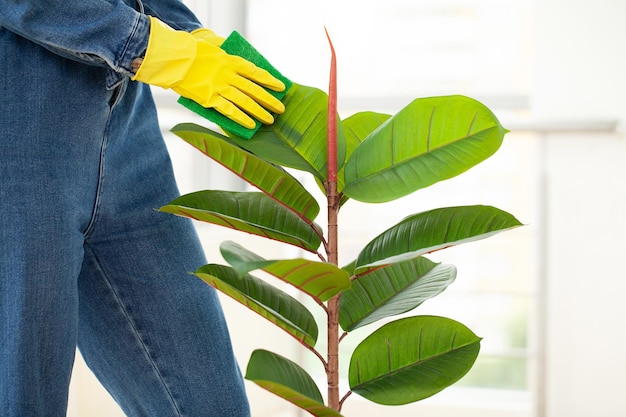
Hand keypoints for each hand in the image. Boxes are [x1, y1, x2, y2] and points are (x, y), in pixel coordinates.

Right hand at [133, 17, 284, 128]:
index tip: (282, 87)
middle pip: (254, 88)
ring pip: (245, 101)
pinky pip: (229, 110)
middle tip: (281, 108)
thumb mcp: (214, 51)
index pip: (255, 72)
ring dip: (259, 111)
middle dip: (269, 99)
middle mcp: (228, 74)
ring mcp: (219, 86)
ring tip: (270, 120)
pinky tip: (251, 125)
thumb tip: (245, 74)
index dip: (270, 81)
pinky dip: (241, 118)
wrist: (173, 57)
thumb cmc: (192, 54)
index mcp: (230, 60)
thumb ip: (229, 62)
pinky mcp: (209, 98)